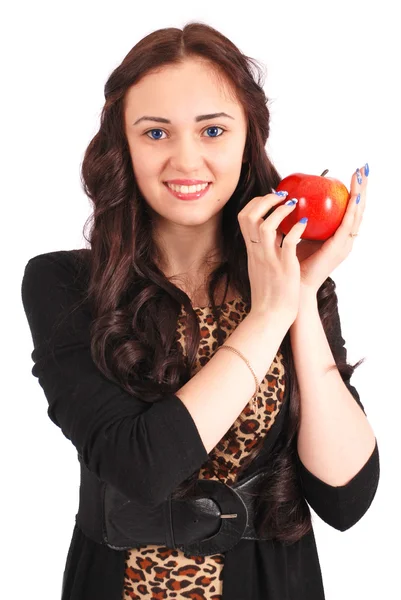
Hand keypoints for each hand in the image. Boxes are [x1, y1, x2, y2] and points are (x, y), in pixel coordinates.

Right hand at [238, 191, 307, 324]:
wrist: (270, 316)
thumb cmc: (269, 294)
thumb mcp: (260, 267)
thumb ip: (264, 250)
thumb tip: (274, 235)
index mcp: (252, 250)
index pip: (244, 217)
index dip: (256, 203)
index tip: (271, 199)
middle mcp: (257, 251)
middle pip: (249, 216)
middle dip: (264, 200)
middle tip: (282, 196)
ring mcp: (270, 259)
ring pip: (265, 226)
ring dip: (280, 211)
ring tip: (293, 205)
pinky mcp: (284, 267)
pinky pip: (289, 242)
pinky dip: (296, 229)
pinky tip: (304, 223)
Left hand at [294, 163, 367, 293]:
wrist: (295, 285)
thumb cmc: (294, 262)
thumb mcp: (299, 235)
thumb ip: (300, 220)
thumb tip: (291, 198)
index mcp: (337, 237)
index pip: (348, 210)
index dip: (353, 192)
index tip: (354, 173)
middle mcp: (345, 240)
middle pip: (357, 209)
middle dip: (361, 188)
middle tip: (363, 169)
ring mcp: (344, 244)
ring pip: (357, 215)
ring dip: (360, 194)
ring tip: (361, 177)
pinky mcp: (339, 248)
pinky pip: (348, 226)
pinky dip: (352, 210)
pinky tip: (354, 197)